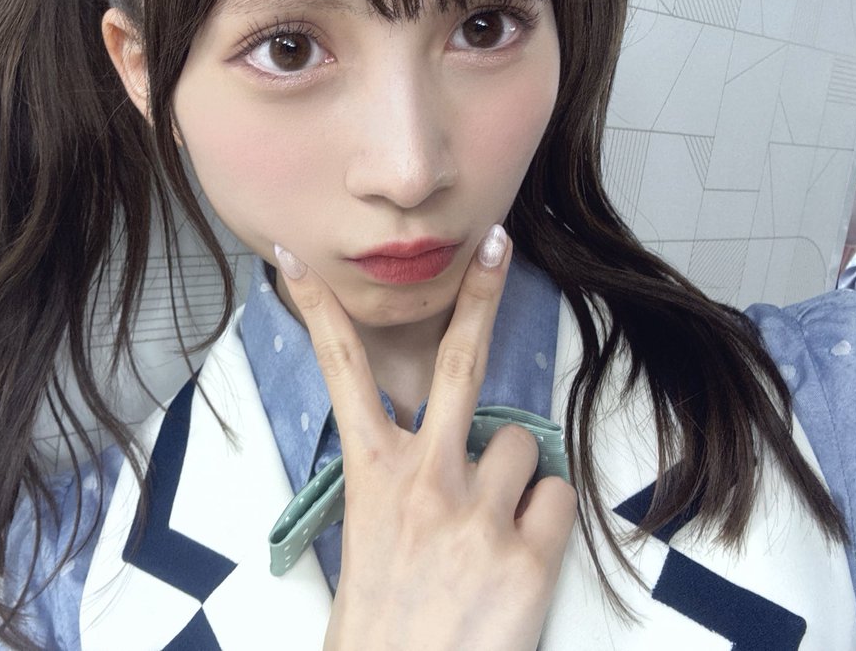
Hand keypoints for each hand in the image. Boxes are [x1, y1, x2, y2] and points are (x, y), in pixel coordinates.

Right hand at [275, 226, 575, 650]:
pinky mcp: (527, 554)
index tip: (297, 256)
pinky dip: (545, 520)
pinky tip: (517, 556)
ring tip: (490, 525)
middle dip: (480, 294)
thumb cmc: (382, 619)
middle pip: (458, 362)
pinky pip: (558, 497)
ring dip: (515, 474)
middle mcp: (424, 478)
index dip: (319, 308)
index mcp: (372, 474)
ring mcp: (477, 512)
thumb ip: (401, 478)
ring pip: (523, 442)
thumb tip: (446, 440)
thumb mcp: (369, 534)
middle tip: (497, 242)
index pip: (340, 372)